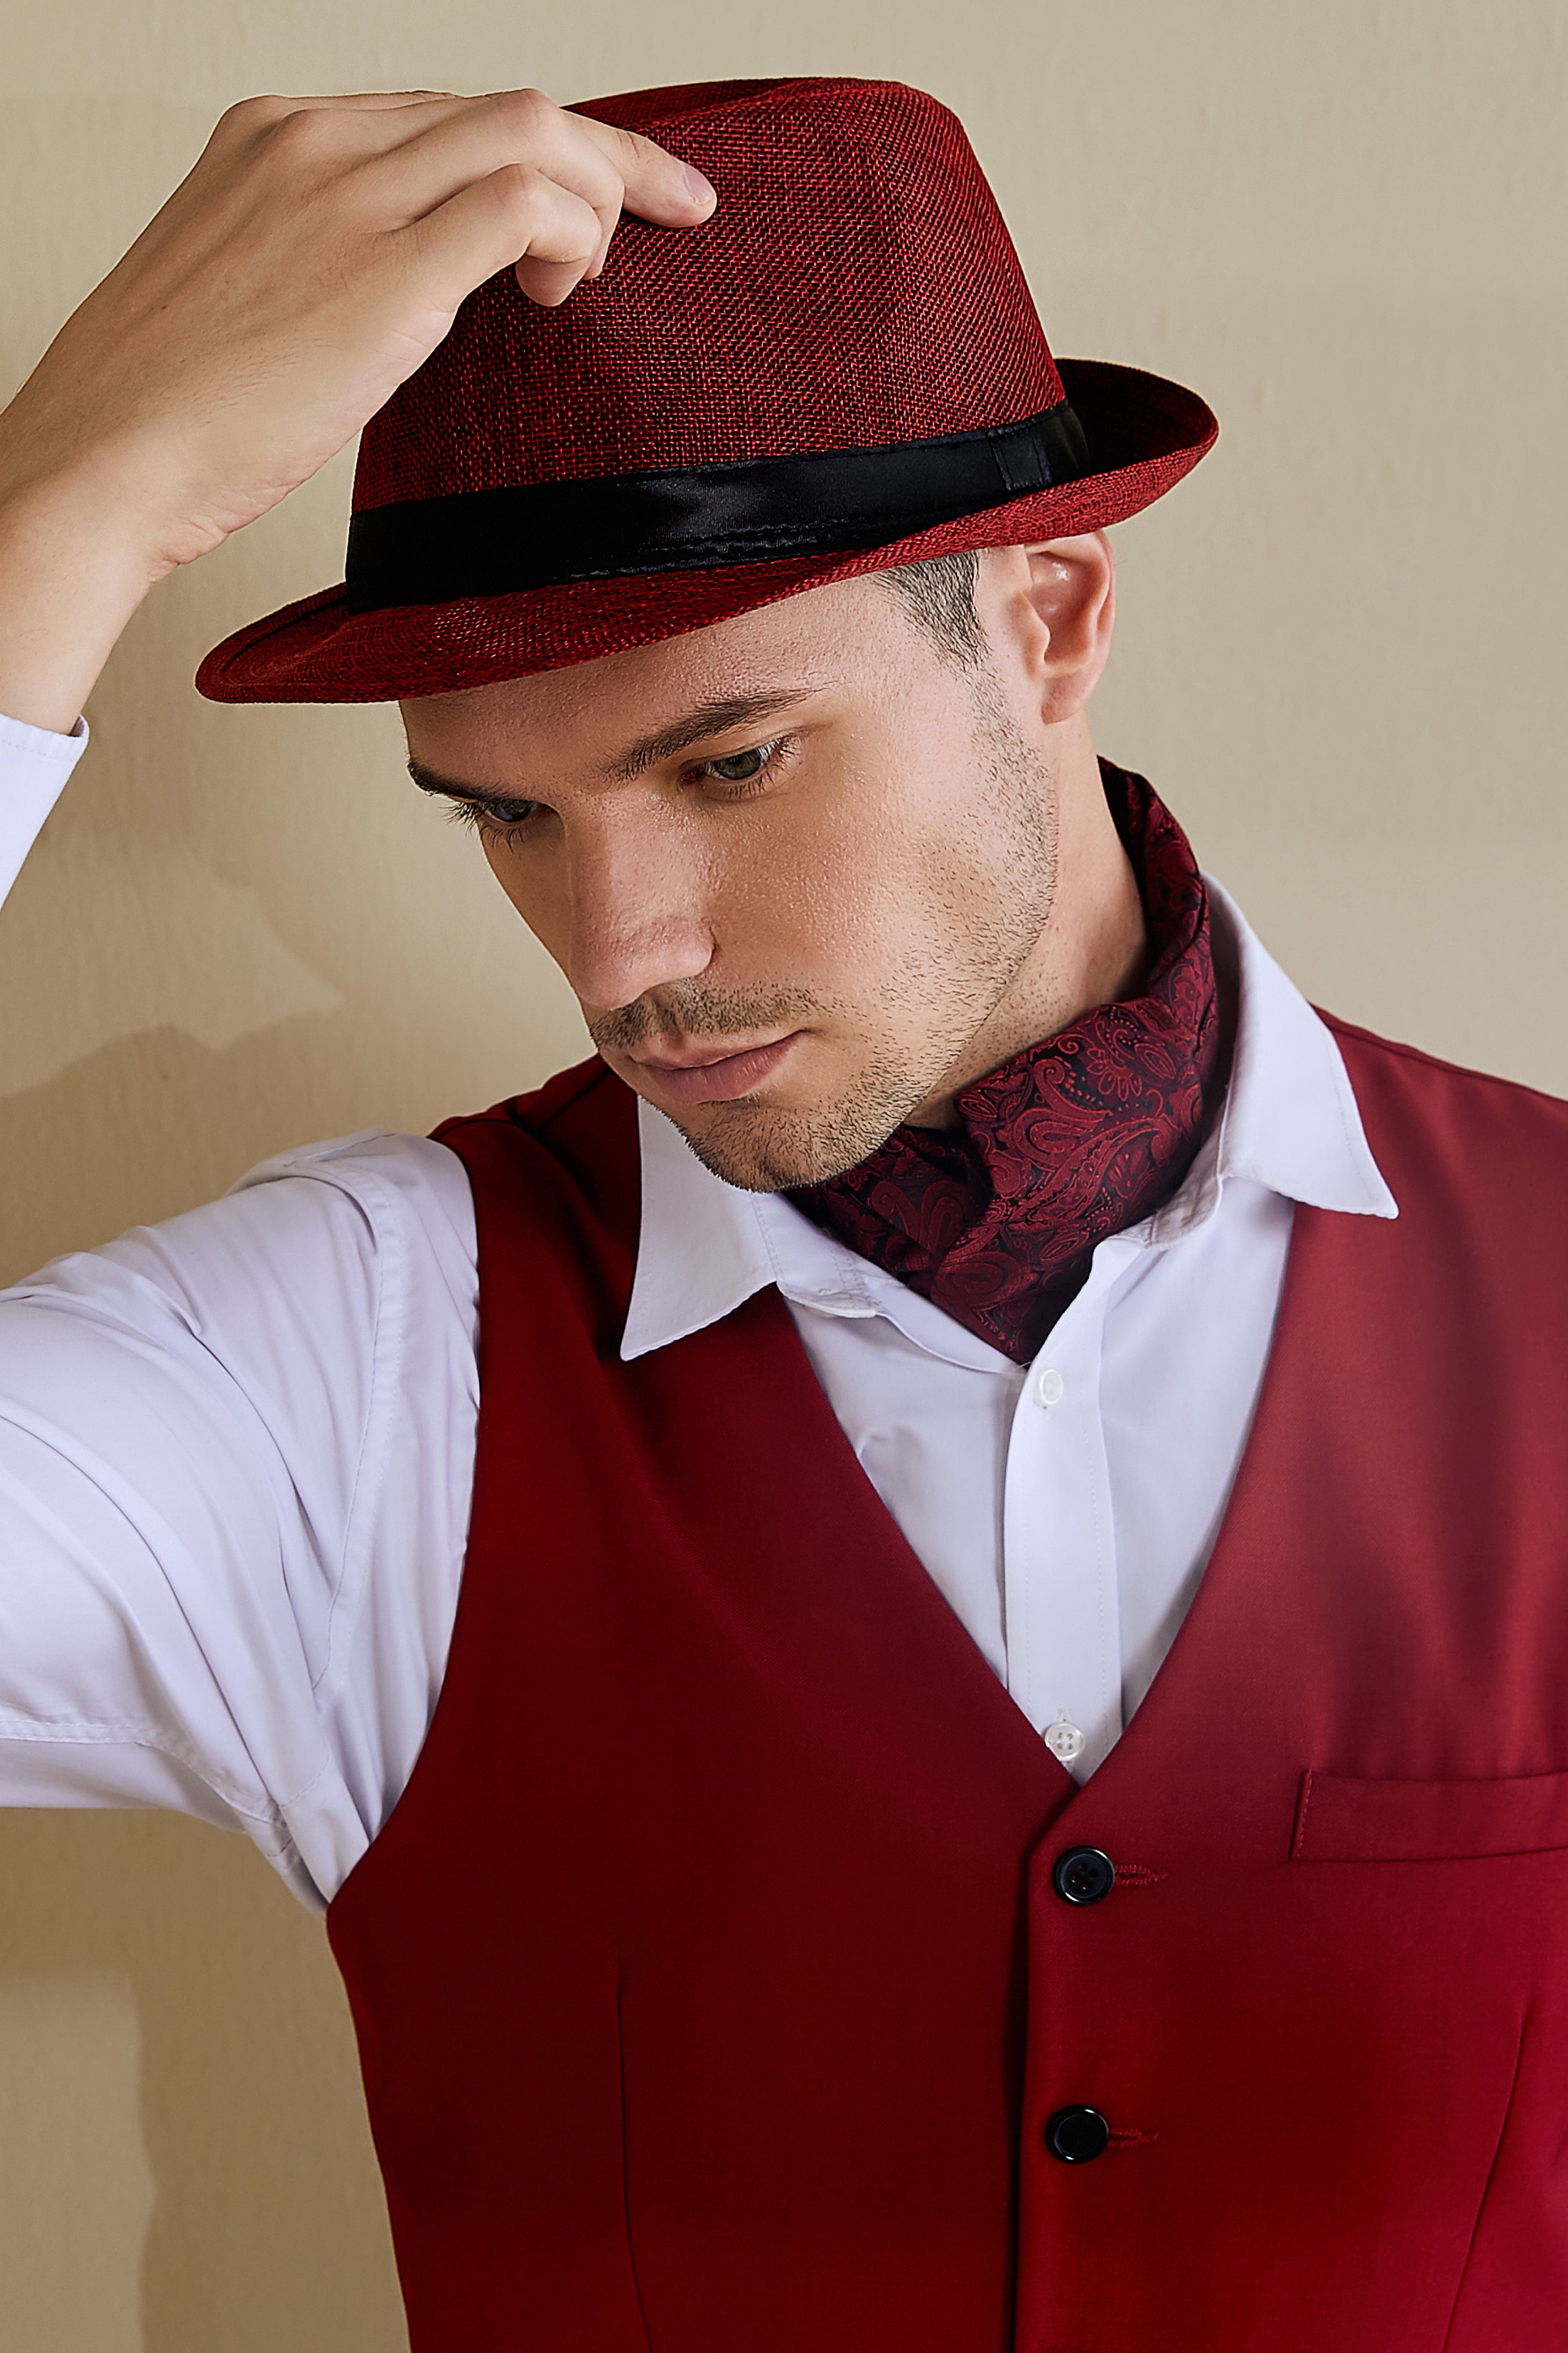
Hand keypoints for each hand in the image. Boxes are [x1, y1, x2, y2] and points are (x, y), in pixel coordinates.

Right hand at [0, 91, 713, 730]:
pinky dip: (573, 235)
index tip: (591, 196)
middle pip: (504, 104)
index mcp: (275, 135)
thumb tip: (415, 287)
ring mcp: (350, 197)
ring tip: (590, 276)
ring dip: (599, 194)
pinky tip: (560, 291)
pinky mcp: (385, 272)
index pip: (445, 109)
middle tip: (669, 209)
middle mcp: (314, 141)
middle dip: (606, 155)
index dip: (536, 151)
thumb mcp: (245, 289)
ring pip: (530, 132)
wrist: (106, 459)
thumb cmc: (169, 408)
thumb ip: (327, 257)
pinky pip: (524, 204)